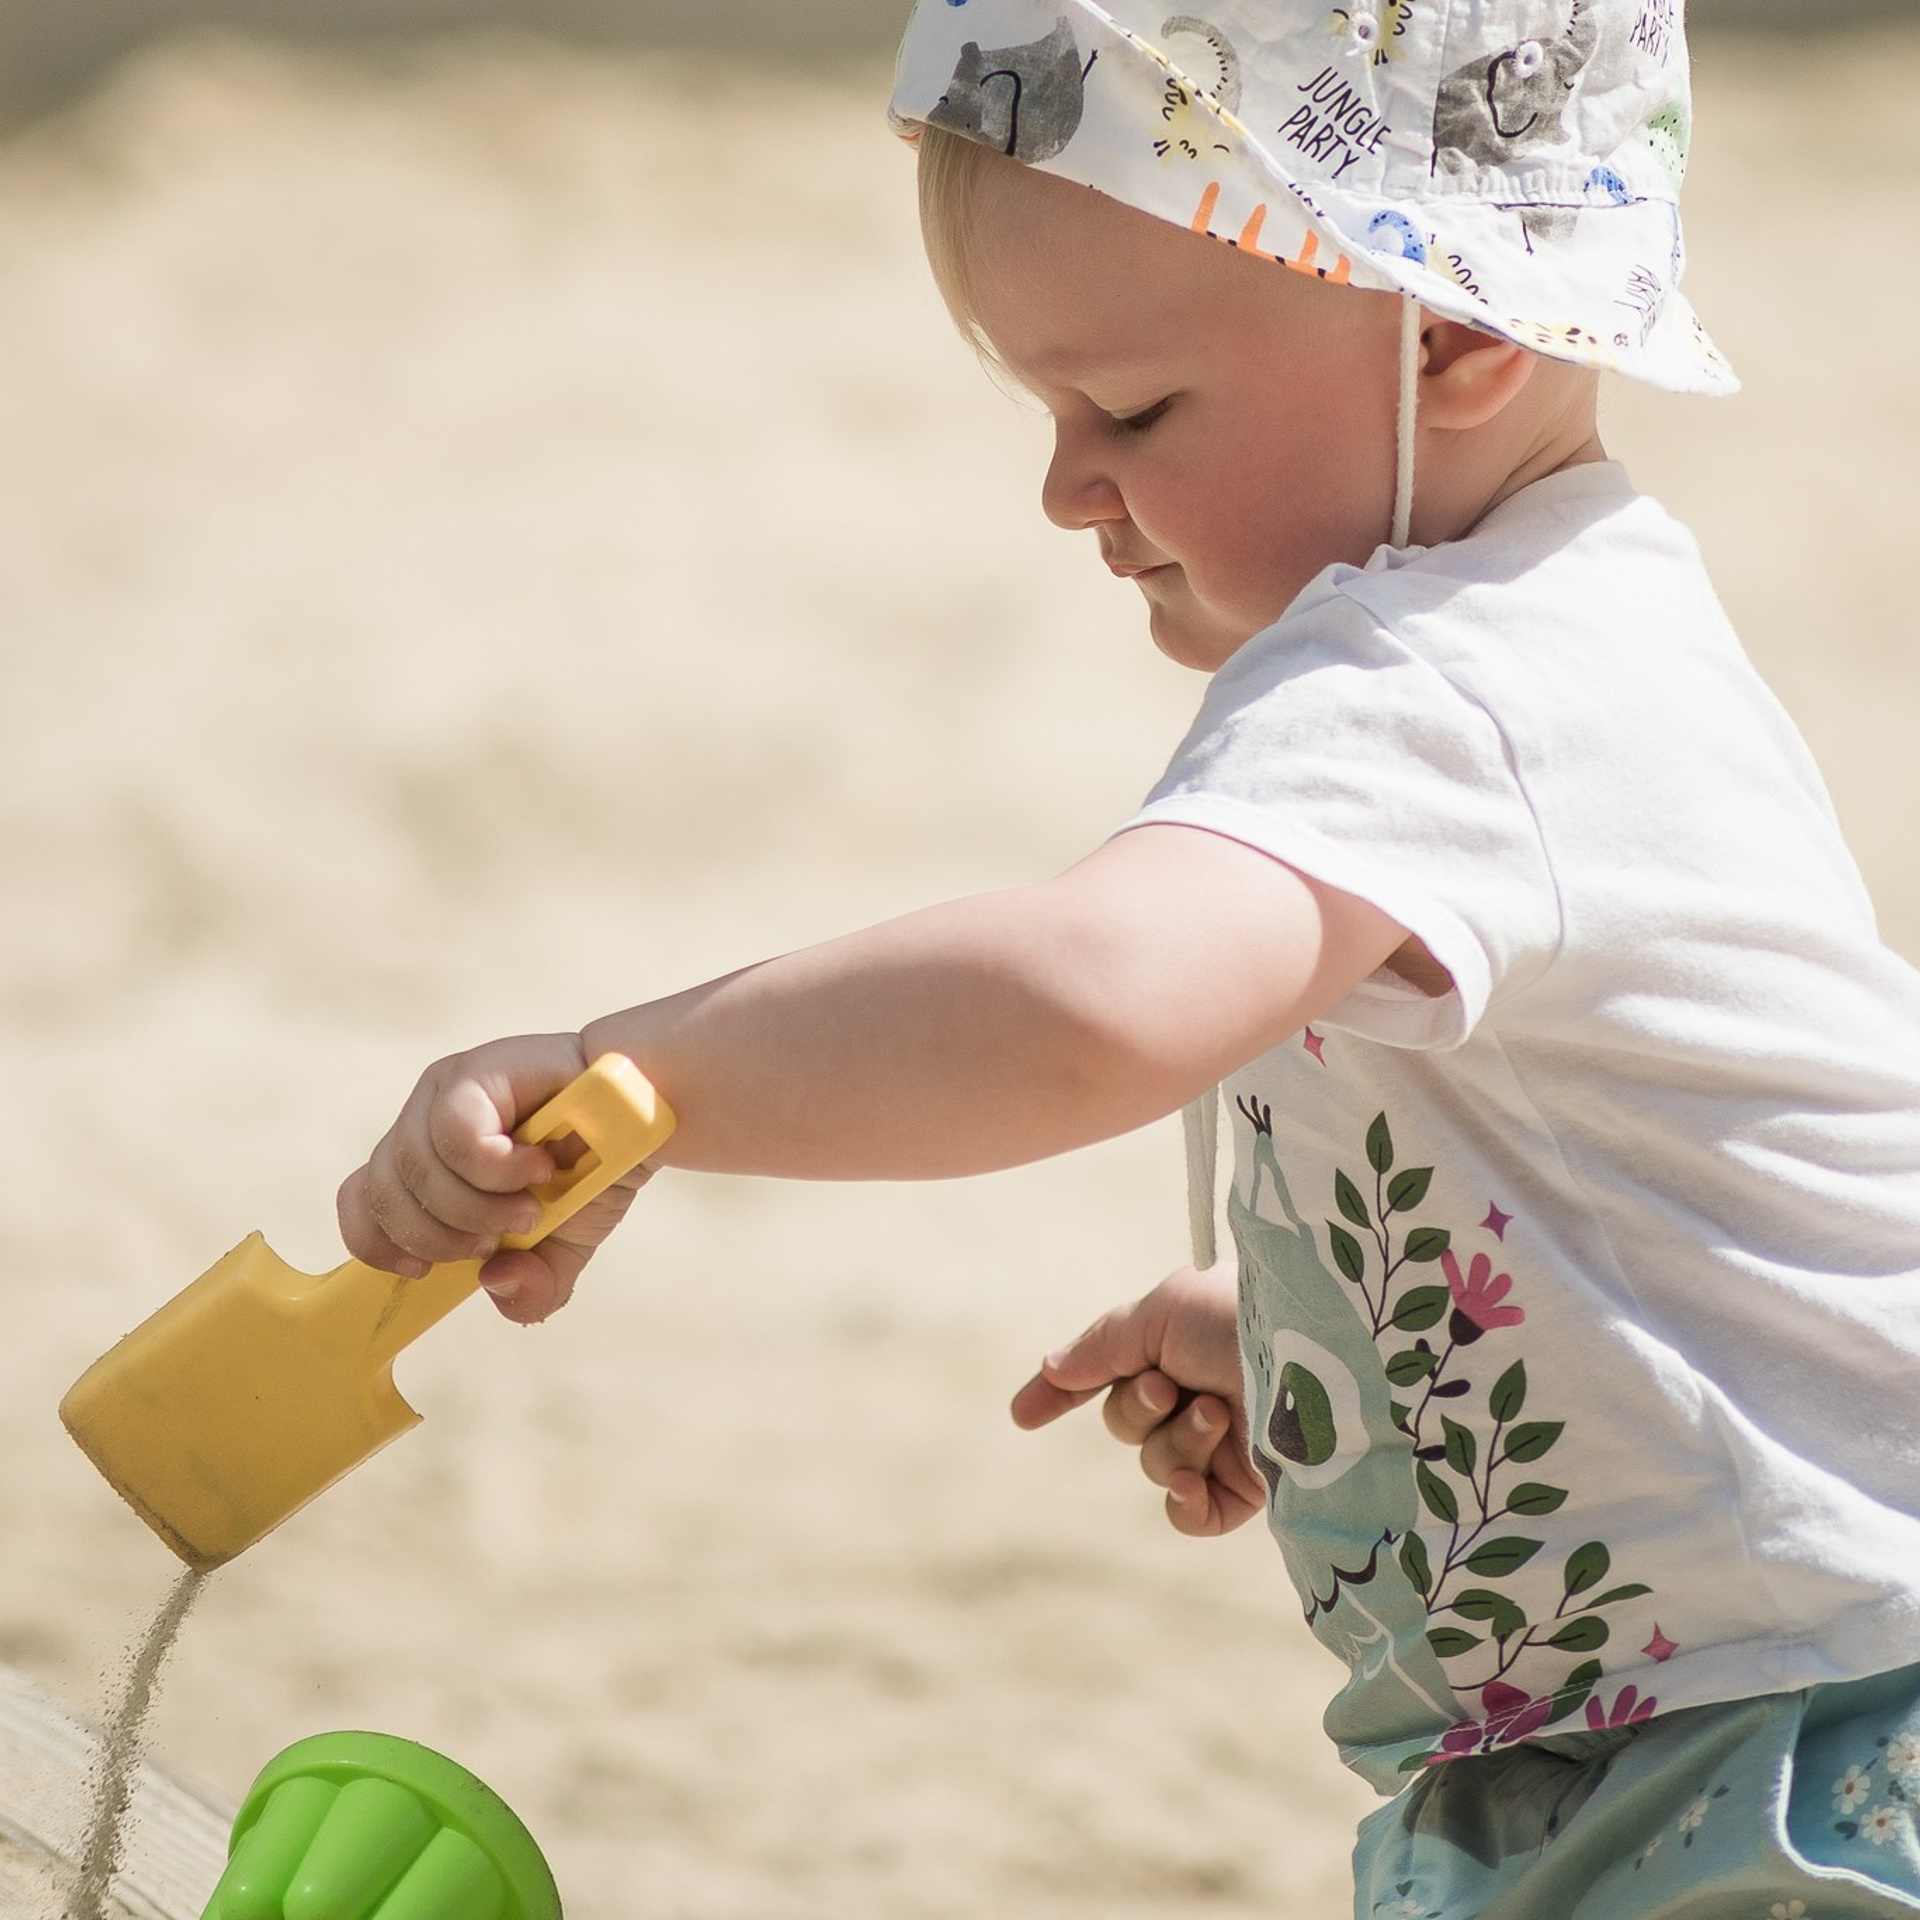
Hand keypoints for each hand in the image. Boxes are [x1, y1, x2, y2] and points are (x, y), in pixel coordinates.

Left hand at [336, 1032, 648, 1323]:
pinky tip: (538, 1166)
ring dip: (481, 1208)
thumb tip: (496, 1282)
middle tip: (504, 1236)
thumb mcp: (565, 1246)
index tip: (423, 1270)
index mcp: (426, 1162)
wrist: (648, 1109)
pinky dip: (499, 1168)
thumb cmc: (598, 1168)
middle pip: (385, 1194)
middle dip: (444, 1236)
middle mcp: (425, 1123)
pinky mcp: (479, 1070)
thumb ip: (533, 1286)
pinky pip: (457, 1135)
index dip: (377, 1242)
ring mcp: (447, 1093)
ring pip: (418, 1169)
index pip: (361, 1200)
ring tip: (531, 1205)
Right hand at [1011, 1261, 1263, 1536]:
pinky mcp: (1250, 1488)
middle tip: (1173, 1385)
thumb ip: (1104, 1345)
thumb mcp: (1162, 1313)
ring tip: (1220, 1414)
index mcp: (1180, 1340)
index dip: (1062, 1391)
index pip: (1107, 1370)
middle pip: (1124, 1421)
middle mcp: (1199, 1388)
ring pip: (1153, 1463)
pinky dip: (1182, 1501)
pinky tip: (1191, 1484)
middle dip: (1137, 1406)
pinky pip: (1187, 1512)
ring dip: (1175, 1440)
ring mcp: (1224, 1442)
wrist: (1319, 1362)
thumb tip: (1051, 1367)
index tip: (1022, 1417)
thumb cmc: (1241, 1319)